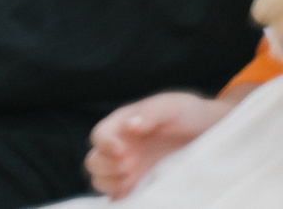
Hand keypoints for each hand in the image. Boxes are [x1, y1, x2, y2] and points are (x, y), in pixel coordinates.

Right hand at [85, 90, 228, 198]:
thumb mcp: (170, 106)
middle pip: (94, 161)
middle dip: (105, 166)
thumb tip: (130, 126)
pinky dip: (122, 200)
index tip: (122, 151)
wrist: (212, 132)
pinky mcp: (143, 186)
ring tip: (133, 179)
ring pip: (101, 181)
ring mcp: (132, 169)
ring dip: (110, 183)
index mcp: (122, 126)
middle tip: (130, 166)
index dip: (104, 145)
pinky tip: (138, 196)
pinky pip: (122, 197)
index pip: (99, 136)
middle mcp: (122, 148)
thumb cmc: (188, 113)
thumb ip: (149, 112)